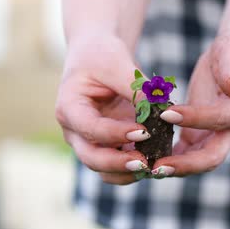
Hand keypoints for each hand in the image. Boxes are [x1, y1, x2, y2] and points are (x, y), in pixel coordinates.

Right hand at [56, 36, 149, 183]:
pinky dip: (135, 168)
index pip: (90, 129)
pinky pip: (118, 166)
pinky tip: (156, 163)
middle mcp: (75, 131)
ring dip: (127, 173)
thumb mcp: (117, 63)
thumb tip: (160, 110)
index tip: (144, 132)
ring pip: (104, 170)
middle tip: (146, 163)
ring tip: (153, 167)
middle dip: (118, 164)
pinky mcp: (106, 146)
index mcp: (69, 108)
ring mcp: (89, 142)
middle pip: (91, 158)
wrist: (98, 57)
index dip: (115, 134)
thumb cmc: (102, 55)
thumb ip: (135, 87)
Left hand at [151, 34, 229, 176]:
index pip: (219, 121)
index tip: (165, 113)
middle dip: (185, 165)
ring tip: (147, 169)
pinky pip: (185, 155)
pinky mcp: (200, 138)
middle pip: (211, 158)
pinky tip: (148, 160)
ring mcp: (216, 138)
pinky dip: (169, 159)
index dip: (195, 119)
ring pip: (196, 163)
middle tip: (157, 167)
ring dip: (174, 168)